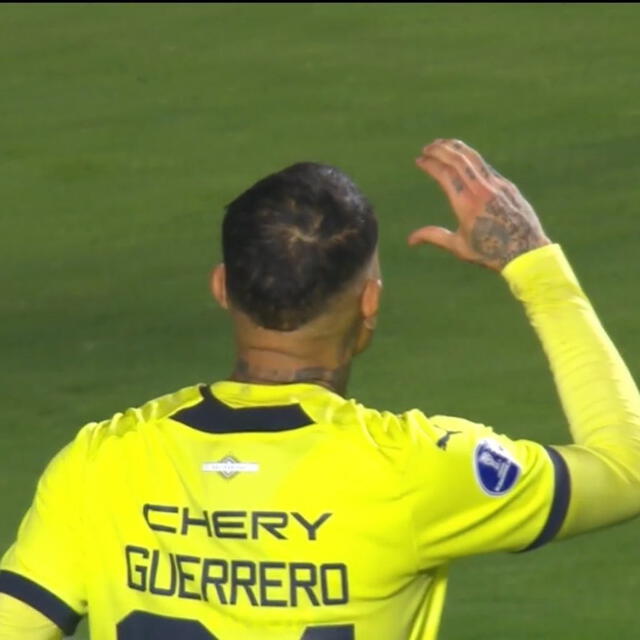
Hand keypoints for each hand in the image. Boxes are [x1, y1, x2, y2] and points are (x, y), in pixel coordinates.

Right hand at [408, 139, 550, 270]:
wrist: (525, 253)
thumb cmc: (489, 253)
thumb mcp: (458, 247)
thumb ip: (434, 236)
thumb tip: (410, 240)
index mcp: (466, 205)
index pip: (445, 174)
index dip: (430, 164)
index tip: (420, 160)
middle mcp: (481, 191)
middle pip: (458, 160)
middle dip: (440, 150)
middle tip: (427, 147)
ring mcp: (496, 185)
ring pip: (474, 158)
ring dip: (456, 148)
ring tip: (443, 144)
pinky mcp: (507, 186)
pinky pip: (485, 167)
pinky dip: (471, 159)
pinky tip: (464, 158)